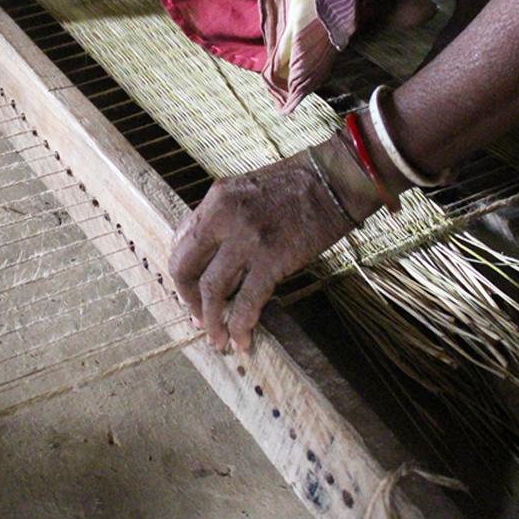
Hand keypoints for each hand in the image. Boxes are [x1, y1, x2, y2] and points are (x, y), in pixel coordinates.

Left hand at [168, 137, 373, 352]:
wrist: (337, 178)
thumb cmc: (297, 184)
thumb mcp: (246, 190)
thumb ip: (221, 219)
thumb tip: (203, 254)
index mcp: (216, 200)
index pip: (180, 243)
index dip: (181, 275)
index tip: (189, 292)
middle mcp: (224, 218)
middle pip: (186, 269)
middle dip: (188, 300)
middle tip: (197, 318)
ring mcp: (247, 239)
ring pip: (213, 290)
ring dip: (212, 321)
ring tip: (218, 340)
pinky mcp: (273, 259)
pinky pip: (248, 301)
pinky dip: (241, 325)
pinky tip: (243, 340)